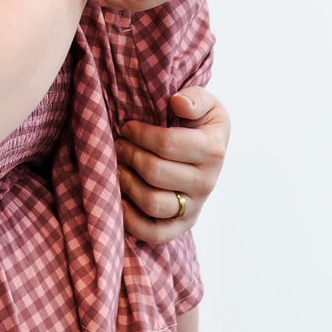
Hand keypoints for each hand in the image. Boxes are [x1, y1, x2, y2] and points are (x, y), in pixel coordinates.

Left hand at [115, 86, 229, 242]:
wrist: (207, 150)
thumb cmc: (198, 122)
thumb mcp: (206, 102)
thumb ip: (195, 97)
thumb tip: (178, 103)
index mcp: (213, 149)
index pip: (167, 144)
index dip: (139, 134)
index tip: (126, 127)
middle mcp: (207, 182)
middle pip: (155, 172)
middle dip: (129, 154)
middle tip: (117, 144)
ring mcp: (195, 207)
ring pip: (152, 202)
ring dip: (126, 182)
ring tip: (118, 166)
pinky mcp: (182, 225)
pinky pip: (155, 233)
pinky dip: (132, 221)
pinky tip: (119, 199)